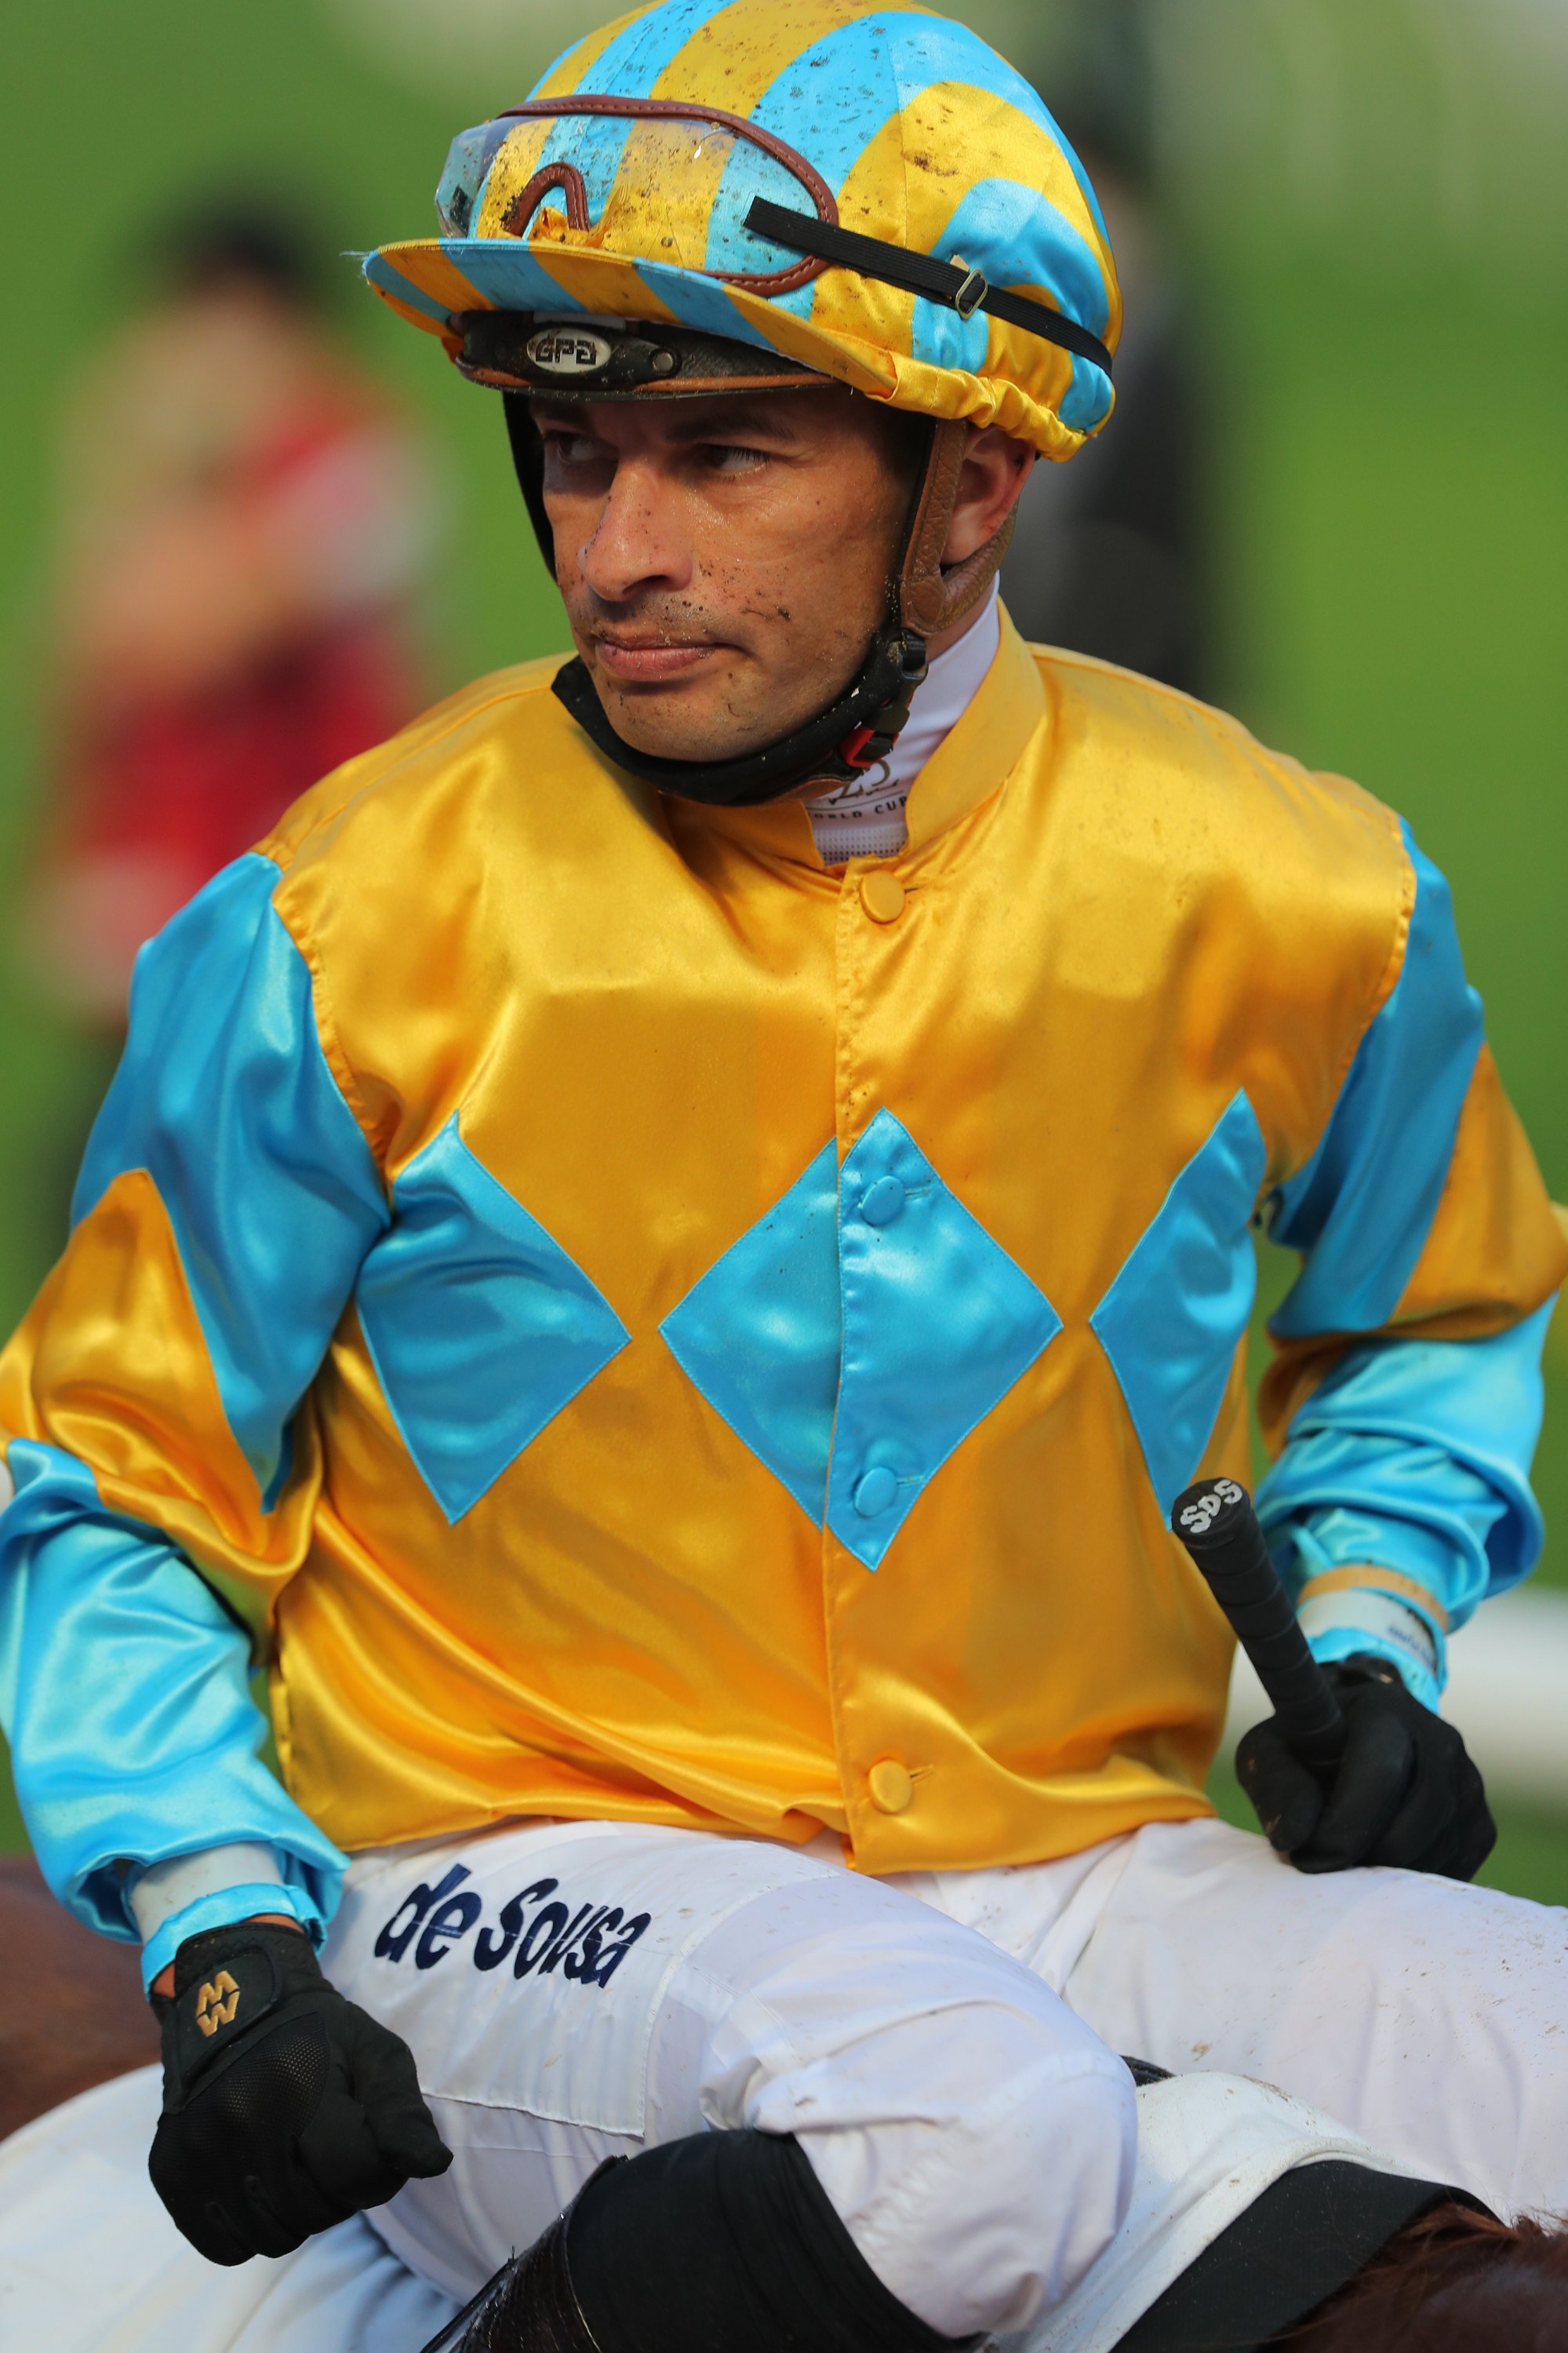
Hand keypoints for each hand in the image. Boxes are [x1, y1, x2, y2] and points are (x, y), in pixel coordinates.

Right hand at [149, 1918, 450, 2263]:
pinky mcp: (169, 2171)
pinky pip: (223, 2244)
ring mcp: (196, 2148)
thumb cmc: (319, 2036)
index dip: (373, 2169)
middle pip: (312, 2214)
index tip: (363, 2137)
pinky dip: (250, 2227)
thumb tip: (433, 2166)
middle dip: (334, 2191)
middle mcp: (238, 2120)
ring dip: (293, 2213)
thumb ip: (402, 2112)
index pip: (353, 2180)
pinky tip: (258, 2183)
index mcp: (296, 2087)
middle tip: (325, 2146)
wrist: (231, 2005)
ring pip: (269, 2236)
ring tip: (293, 2162)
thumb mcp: (375, 2054)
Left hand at [1236, 1655, 1495, 1880]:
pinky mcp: (1482, 1823)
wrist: (1354, 1744)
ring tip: (1345, 1858)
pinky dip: (1412, 1882)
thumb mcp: (1271, 1752)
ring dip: (1383, 1874)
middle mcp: (1440, 1738)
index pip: (1380, 1775)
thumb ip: (1276, 1787)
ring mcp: (1469, 1781)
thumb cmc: (1305, 1749)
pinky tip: (1377, 1863)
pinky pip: (1453, 1871)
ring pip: (1432, 1855)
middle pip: (1410, 1826)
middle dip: (1359, 1859)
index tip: (1303, 1855)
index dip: (1341, 1828)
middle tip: (1319, 1864)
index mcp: (1387, 1708)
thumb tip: (1293, 1838)